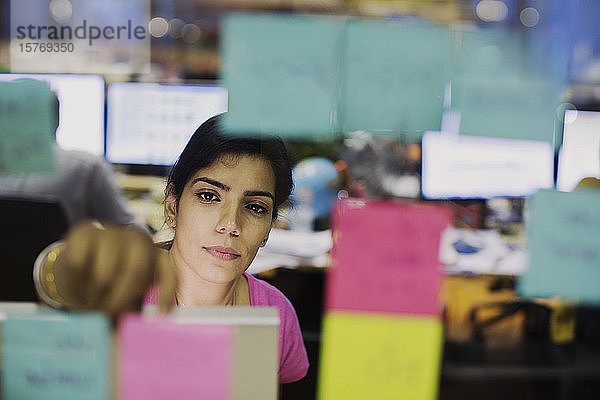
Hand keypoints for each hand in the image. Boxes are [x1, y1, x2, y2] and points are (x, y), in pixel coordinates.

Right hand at [53, 222, 175, 316]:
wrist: (79, 264)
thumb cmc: (110, 288)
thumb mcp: (126, 300)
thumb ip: (133, 315)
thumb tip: (134, 345)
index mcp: (155, 258)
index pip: (168, 273)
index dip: (166, 293)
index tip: (160, 316)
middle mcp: (140, 241)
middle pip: (138, 270)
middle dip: (121, 298)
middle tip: (107, 314)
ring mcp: (114, 232)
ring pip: (106, 271)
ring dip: (95, 294)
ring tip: (90, 301)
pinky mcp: (87, 230)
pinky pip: (81, 261)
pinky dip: (76, 281)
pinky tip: (77, 284)